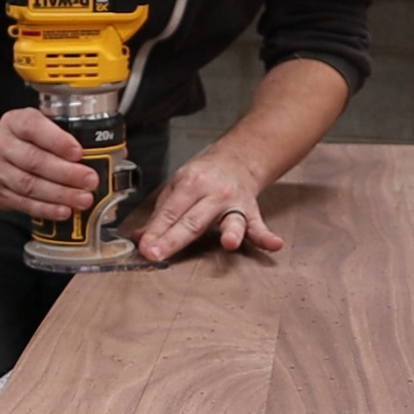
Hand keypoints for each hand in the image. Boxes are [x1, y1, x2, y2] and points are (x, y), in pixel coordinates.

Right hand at [0, 109, 97, 220]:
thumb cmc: (20, 140)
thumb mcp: (37, 125)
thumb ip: (66, 134)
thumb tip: (112, 150)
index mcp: (15, 122)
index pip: (33, 127)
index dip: (57, 140)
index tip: (78, 151)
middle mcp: (2, 144)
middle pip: (34, 160)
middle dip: (65, 173)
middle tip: (90, 180)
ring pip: (29, 185)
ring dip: (59, 194)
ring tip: (83, 199)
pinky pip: (24, 203)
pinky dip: (46, 209)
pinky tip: (63, 211)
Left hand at [134, 151, 283, 262]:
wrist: (237, 160)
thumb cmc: (204, 176)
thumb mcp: (176, 187)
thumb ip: (160, 214)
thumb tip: (139, 237)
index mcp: (190, 185)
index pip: (170, 212)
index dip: (156, 231)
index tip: (144, 248)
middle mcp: (212, 194)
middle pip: (193, 220)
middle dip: (174, 238)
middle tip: (157, 253)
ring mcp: (234, 203)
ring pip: (230, 221)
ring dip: (231, 232)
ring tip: (229, 243)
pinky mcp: (250, 212)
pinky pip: (258, 226)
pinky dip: (266, 236)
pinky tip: (274, 244)